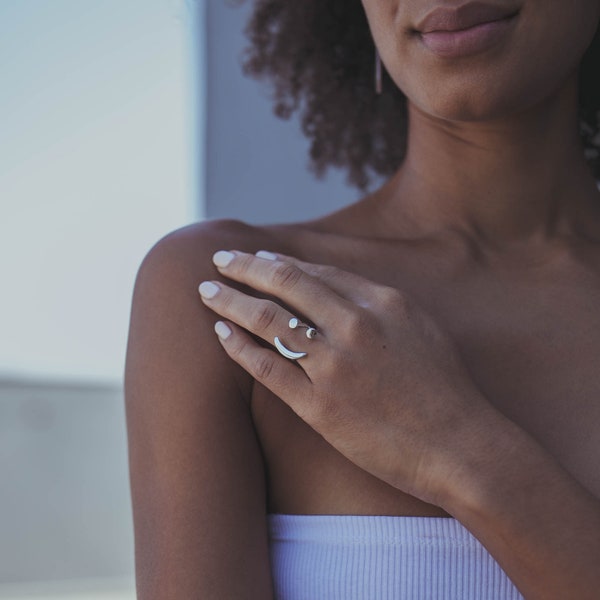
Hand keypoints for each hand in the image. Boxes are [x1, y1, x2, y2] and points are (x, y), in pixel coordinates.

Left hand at [198, 249, 495, 506]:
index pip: (316, 272)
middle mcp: (355, 326)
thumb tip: (338, 289)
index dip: (280, 263)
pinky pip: (268, 368)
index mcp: (382, 302)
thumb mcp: (420, 327)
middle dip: (245, 267)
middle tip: (219, 259)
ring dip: (231, 301)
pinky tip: (221, 333)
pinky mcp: (320, 406)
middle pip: (285, 284)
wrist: (460, 446)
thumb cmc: (445, 388)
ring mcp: (335, 366)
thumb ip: (379, 304)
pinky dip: (239, 347)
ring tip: (207, 291)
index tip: (258, 258)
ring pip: (268, 321)